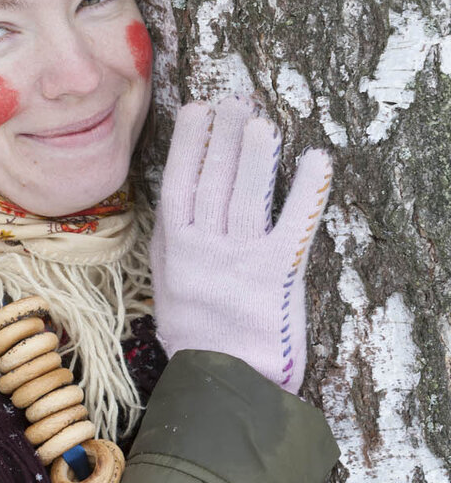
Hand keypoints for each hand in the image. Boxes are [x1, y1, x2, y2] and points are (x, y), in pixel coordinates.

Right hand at [150, 95, 331, 392]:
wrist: (224, 380)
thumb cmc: (196, 332)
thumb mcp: (168, 284)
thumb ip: (171, 239)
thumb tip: (176, 192)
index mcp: (175, 248)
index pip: (180, 182)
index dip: (189, 142)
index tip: (199, 109)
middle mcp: (204, 249)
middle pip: (214, 180)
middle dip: (225, 136)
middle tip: (238, 102)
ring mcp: (240, 260)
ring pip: (247, 195)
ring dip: (257, 155)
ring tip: (264, 123)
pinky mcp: (278, 274)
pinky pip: (294, 223)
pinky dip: (307, 190)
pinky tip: (315, 161)